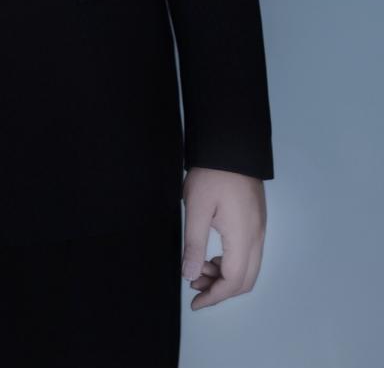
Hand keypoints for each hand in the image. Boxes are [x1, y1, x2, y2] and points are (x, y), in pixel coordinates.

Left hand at [180, 167, 266, 309]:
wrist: (231, 145)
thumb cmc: (212, 173)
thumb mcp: (195, 208)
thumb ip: (194, 245)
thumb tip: (190, 276)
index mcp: (243, 237)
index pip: (233, 281)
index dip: (214, 297)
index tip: (195, 303)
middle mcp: (256, 236)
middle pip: (245, 280)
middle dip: (220, 290)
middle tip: (194, 287)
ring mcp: (259, 228)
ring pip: (248, 267)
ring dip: (225, 276)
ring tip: (198, 269)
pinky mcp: (256, 220)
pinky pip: (249, 253)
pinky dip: (231, 262)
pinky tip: (212, 255)